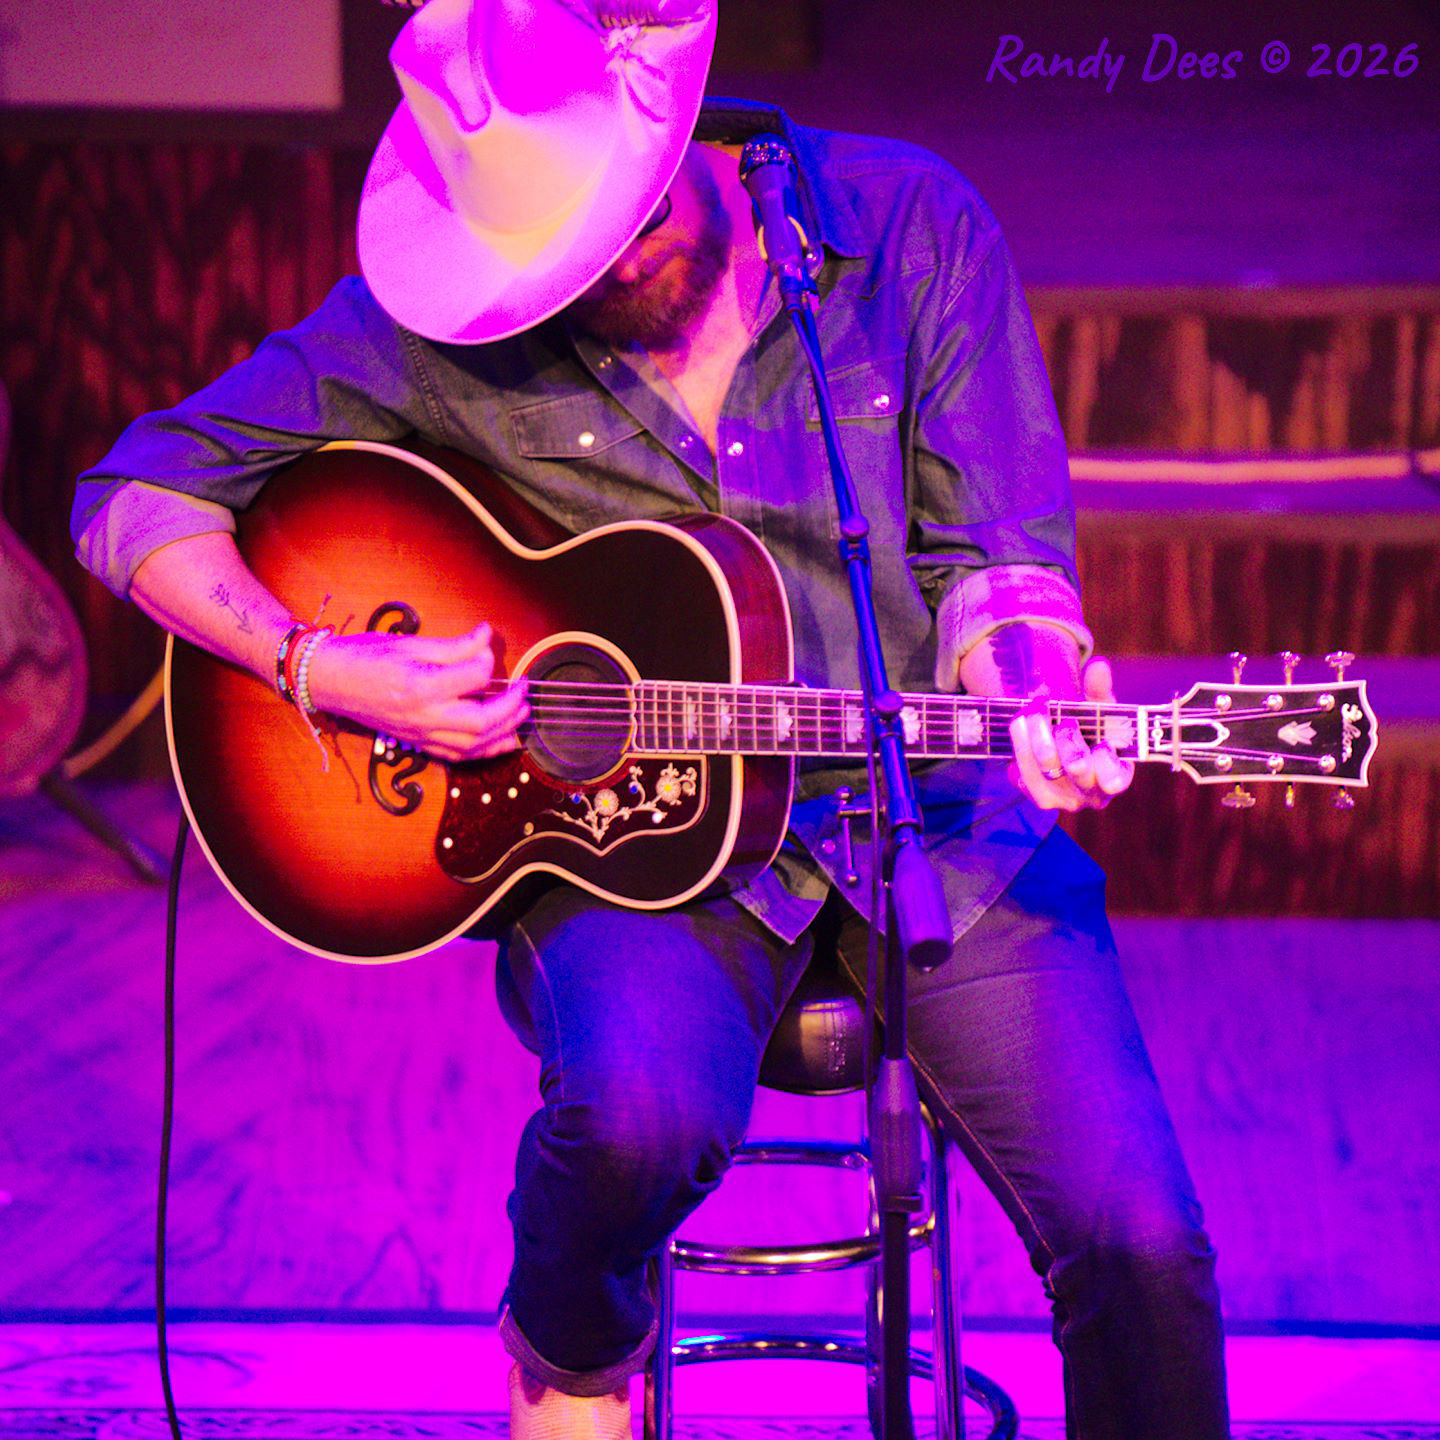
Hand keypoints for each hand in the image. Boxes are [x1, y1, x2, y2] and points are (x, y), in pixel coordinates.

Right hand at [305, 621, 528, 763]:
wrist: (328, 681)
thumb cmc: (365, 656)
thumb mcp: (410, 643)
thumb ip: (454, 646)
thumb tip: (487, 636)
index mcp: (420, 686)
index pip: (473, 677)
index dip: (487, 662)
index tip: (486, 648)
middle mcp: (422, 716)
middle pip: (481, 722)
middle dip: (510, 708)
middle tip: (524, 691)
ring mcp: (419, 735)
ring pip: (473, 745)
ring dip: (504, 733)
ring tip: (522, 716)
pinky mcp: (417, 744)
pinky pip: (458, 756)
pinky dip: (485, 751)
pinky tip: (502, 741)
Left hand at [1007, 656, 1134, 811]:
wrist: (1057, 738)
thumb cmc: (1088, 726)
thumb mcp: (1097, 706)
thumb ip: (1099, 688)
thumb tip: (1098, 666)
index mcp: (1115, 774)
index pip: (1114, 780)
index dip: (1107, 763)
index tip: (1102, 742)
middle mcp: (1089, 793)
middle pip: (1076, 769)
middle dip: (1066, 738)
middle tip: (1062, 717)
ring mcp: (1061, 798)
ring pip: (1044, 774)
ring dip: (1036, 738)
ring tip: (1031, 712)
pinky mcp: (1035, 795)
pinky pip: (1022, 777)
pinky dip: (1019, 749)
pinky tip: (1020, 727)